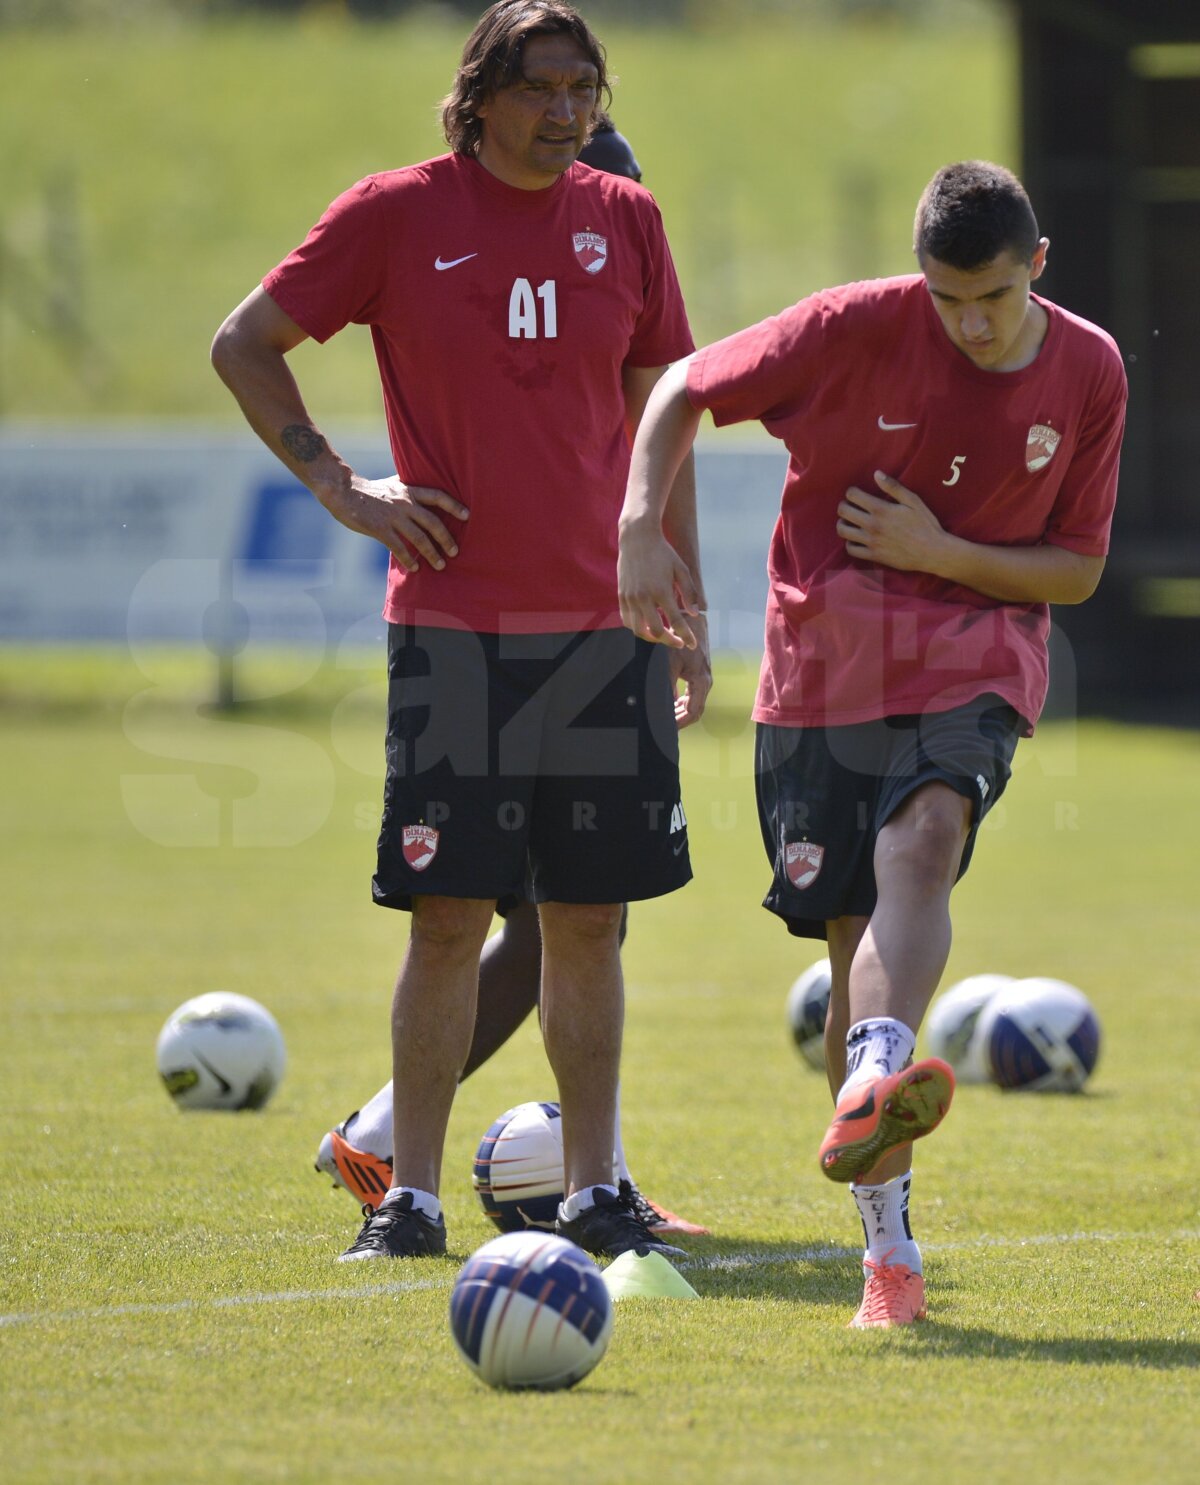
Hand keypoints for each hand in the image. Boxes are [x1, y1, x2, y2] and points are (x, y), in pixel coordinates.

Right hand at [326, 474, 468, 571]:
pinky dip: (408, 560)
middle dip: (446, 539)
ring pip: (419, 538)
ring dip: (432, 554)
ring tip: (440, 565)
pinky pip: (399, 547)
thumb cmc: (371, 490)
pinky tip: (414, 568)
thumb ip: (410, 489)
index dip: (454, 505)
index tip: (467, 515)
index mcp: (409, 490)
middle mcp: (404, 502)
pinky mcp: (380, 528)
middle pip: (433, 522)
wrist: (344, 491)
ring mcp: (392, 516)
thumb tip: (426, 494)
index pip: (437, 495)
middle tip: (455, 552)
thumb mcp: (393, 483)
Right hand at [617, 518, 701, 649]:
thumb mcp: (681, 569)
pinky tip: (647, 626)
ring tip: (662, 635)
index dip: (686, 636)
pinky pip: (627, 620)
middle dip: (669, 640)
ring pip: (639, 630)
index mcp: (662, 591)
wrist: (637, 538)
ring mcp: (630, 598)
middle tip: (679, 641)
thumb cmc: (663, 552)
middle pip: (655, 631)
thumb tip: (694, 614)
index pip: (676, 621)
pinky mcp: (621, 596)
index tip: (692, 645)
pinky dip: (638, 628)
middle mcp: (644, 597)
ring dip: (652, 637)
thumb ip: (689, 593)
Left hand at [668, 613, 711, 726]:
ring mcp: (704, 679)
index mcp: (701, 682)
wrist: (690, 623)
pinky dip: (683, 703)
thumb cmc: (679, 642)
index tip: (667, 729)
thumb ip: (667, 687)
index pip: (692, 712)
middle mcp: (706, 683)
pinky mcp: (700, 675)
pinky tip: (672, 705)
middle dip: (680, 721)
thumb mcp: (669, 665)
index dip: (680, 723)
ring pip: (694, 704)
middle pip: (695, 711)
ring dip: (681, 712)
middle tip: (664, 726)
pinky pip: (693, 695)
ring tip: (666, 718)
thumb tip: (662, 707)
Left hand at [837, 471, 946, 573]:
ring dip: (843, 523)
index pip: (852, 495)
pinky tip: (857, 538)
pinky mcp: (873, 555)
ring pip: (843, 531)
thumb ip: (893, 487)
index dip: (852, 492)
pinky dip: (849, 543)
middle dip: (844, 506)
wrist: (932, 551)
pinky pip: (850, 549)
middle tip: (851, 506)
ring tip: (850, 522)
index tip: (857, 494)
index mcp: (881, 509)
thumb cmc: (925, 524)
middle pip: (843, 511)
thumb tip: (876, 473)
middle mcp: (872, 525)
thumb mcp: (913, 501)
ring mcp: (871, 541)